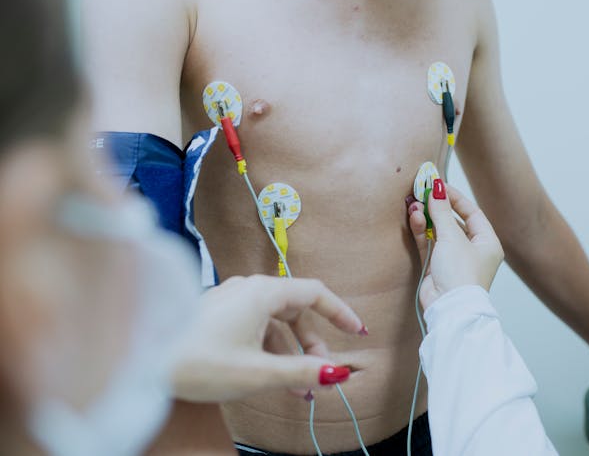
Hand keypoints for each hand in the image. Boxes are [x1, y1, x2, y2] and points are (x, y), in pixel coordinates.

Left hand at [171, 275, 363, 402]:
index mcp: (263, 293)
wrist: (144, 358)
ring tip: (296, 387)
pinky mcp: (218, 314)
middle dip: (312, 344)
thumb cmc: (198, 361)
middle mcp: (249, 289)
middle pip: (295, 310)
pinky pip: (255, 326)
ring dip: (290, 352)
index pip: (315, 293)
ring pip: (275, 321)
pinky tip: (270, 376)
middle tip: (320, 374)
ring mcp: (232, 300)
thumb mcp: (258, 371)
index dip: (339, 312)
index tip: (356, 332)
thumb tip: (337, 373)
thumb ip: (302, 371)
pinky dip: (269, 348)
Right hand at [407, 181, 503, 310]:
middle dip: (437, 208)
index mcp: (487, 243)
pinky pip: (428, 244)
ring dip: (427, 218)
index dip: (455, 198)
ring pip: (438, 232)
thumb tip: (436, 188)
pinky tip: (414, 217)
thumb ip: (442, 212)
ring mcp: (453, 260)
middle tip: (422, 193)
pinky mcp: (436, 268)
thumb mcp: (452, 237)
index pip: (472, 213)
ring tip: (414, 205)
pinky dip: (421, 231)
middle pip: (453, 222)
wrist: (449, 308)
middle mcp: (472, 251)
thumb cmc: (460, 273)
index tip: (438, 186)